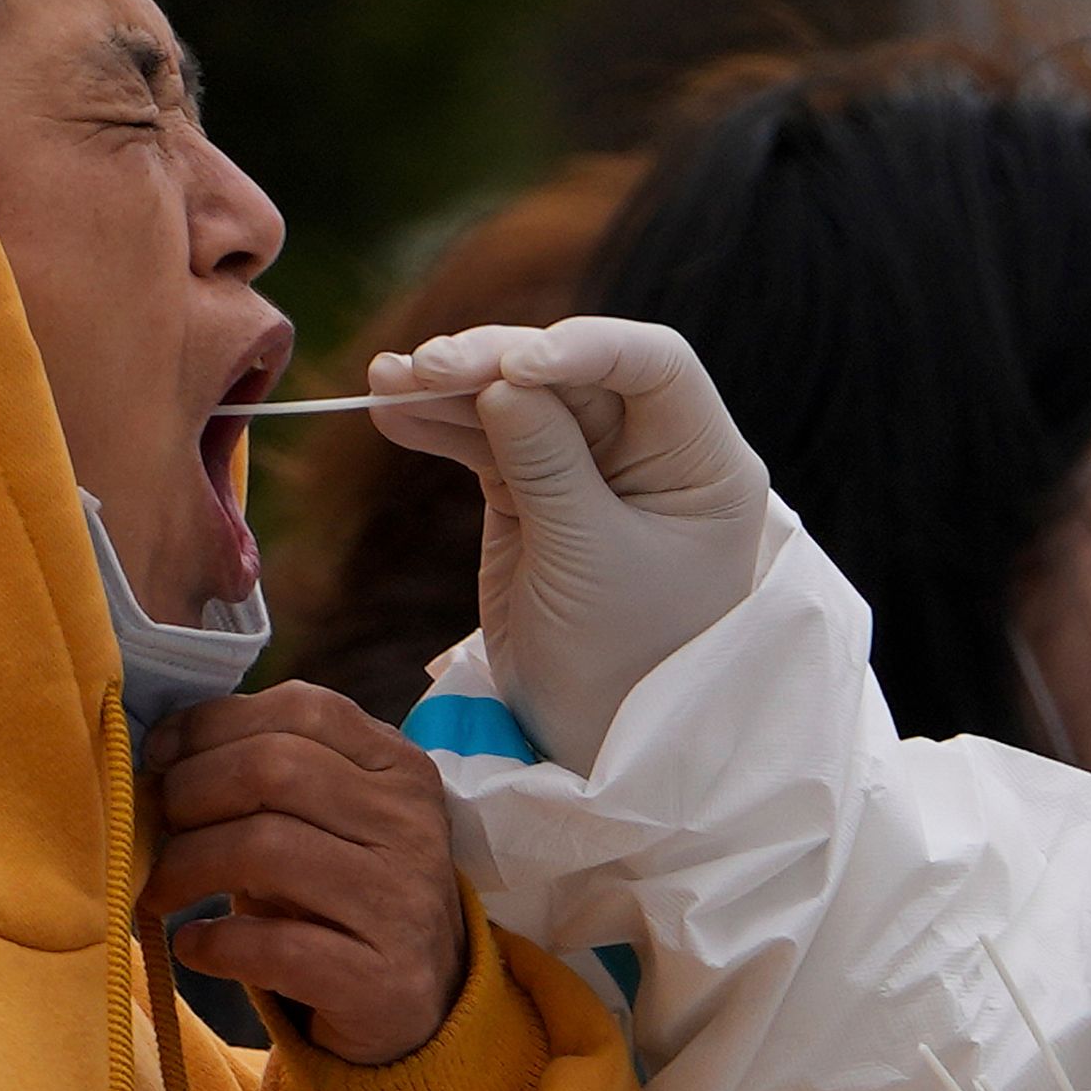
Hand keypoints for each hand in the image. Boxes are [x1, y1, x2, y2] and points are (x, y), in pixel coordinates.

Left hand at [146, 685, 470, 1066]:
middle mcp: (409, 825)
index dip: (213, 723)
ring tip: (160, 890)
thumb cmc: (347, 891)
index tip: (159, 754)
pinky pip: (273, 947)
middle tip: (154, 825)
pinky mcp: (380, 979)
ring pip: (264, 847)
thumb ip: (272, 771)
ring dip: (187, 865)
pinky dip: (214, 942)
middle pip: (272, 769)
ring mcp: (400, 902)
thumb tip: (162, 749)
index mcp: (398, 767)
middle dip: (189, 791)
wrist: (423, 1000)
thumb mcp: (332, 818)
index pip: (302, 708)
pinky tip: (193, 945)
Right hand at [369, 316, 771, 772]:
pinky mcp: (532, 493)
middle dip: (496, 362)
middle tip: (426, 369)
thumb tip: (502, 379)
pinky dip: (440, 425)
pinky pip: (485, 441)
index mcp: (702, 462)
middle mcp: (651, 450)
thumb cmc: (621, 662)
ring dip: (452, 387)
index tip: (517, 364)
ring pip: (519, 399)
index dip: (586, 346)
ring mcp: (588, 467)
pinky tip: (391, 410)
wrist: (589, 743)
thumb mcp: (589, 562)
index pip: (655, 365)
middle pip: (573, 372)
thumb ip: (548, 465)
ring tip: (387, 384)